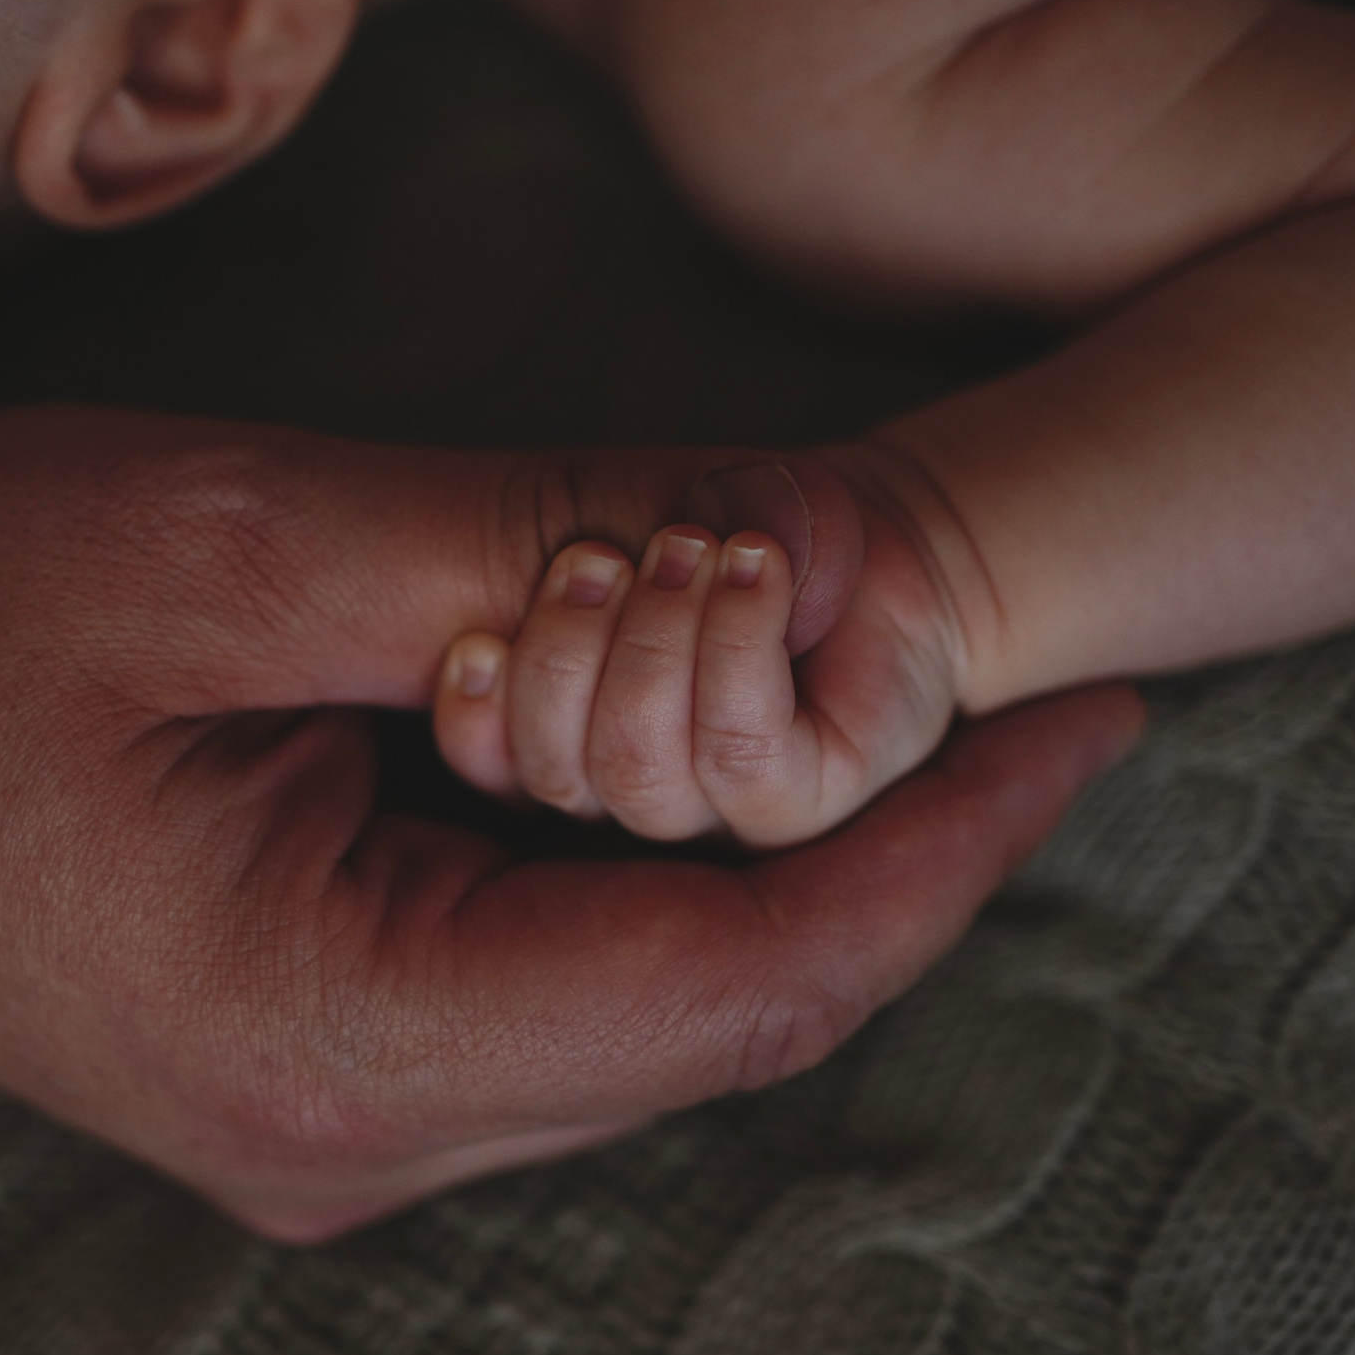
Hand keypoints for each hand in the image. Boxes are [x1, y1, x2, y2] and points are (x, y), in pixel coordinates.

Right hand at [0, 403, 1138, 1240]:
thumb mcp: (236, 540)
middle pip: (717, 1017)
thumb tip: (776, 542)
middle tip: (999, 681)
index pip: (747, 984)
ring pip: (640, 1016)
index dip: (943, 852)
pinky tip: (671, 752)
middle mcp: (353, 1136)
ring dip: (757, 857)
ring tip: (855, 695)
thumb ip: (527, 552)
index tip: (1085, 725)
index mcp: (342, 1038)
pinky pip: (540, 997)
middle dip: (879, 848)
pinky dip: (635, 873)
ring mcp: (322, 1125)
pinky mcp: (296, 1072)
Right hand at [430, 496, 964, 847]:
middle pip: (558, 771)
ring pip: (639, 767)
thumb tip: (489, 602)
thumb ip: (565, 580)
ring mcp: (723, 817)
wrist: (881, 548)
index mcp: (575, 747)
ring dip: (654, 641)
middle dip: (565, 652)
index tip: (475, 639)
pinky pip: (740, 748)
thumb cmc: (741, 537)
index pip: (492, 764)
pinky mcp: (803, 803)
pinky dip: (734, 642)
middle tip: (600, 557)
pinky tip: (754, 567)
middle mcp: (639, 801)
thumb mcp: (636, 540)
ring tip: (689, 547)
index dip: (473, 717)